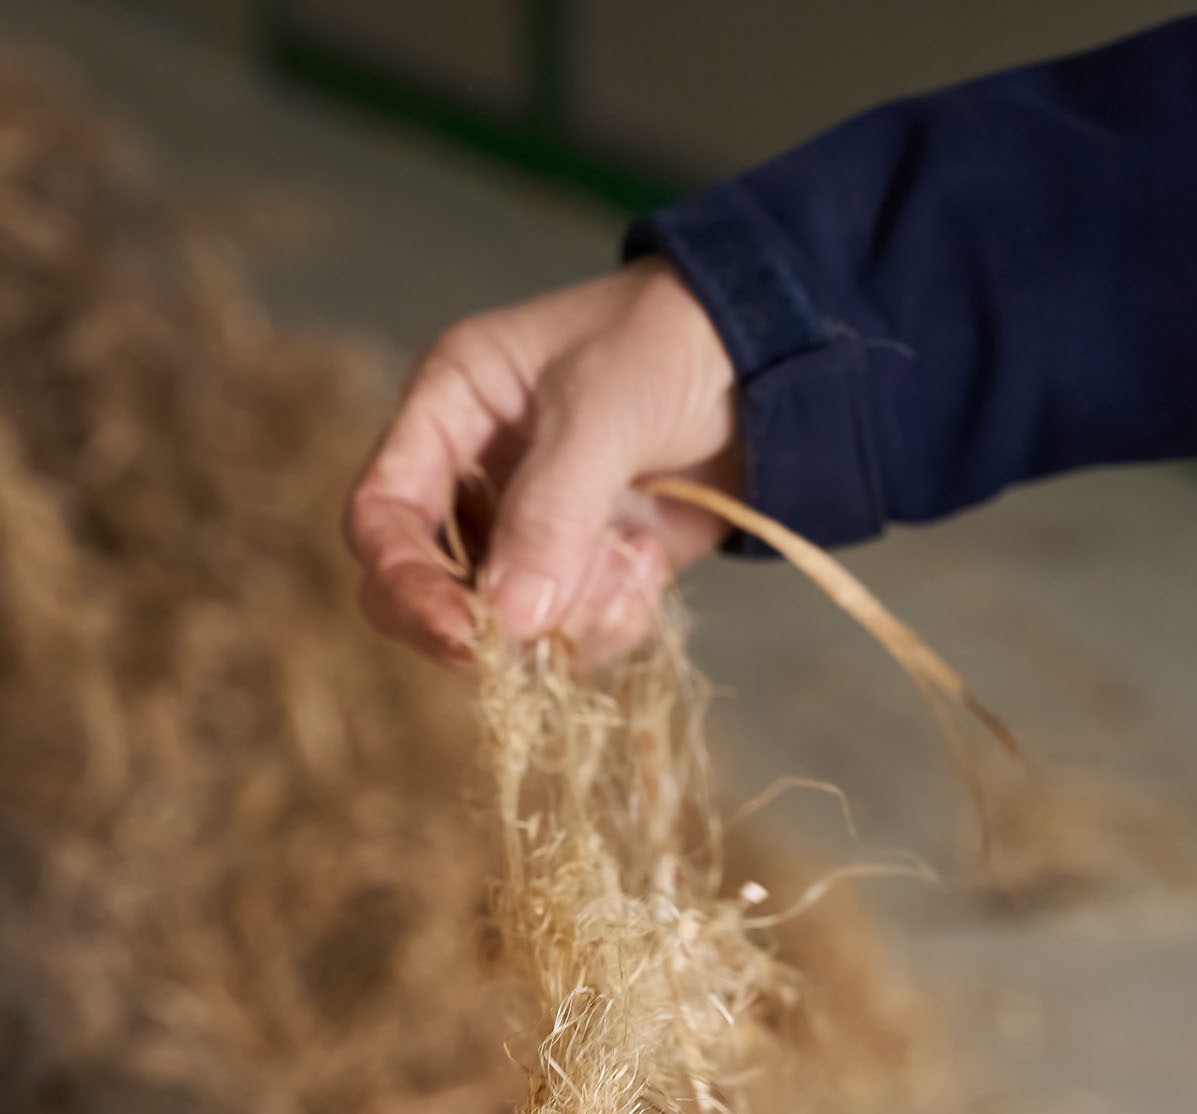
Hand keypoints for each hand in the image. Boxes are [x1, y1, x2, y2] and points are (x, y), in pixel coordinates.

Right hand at [345, 261, 738, 665]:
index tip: (460, 631)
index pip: (381, 514)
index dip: (405, 581)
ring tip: (630, 557)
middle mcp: (472, 477)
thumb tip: (508, 621)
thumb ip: (551, 512)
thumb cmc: (671, 345)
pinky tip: (648, 565)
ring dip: (569, 616)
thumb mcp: (603, 410)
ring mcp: (527, 531)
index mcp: (448, 410)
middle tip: (538, 640)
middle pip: (422, 589)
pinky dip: (610, 619)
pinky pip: (570, 634)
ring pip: (502, 626)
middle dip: (479, 624)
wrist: (770, 362)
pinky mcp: (583, 572)